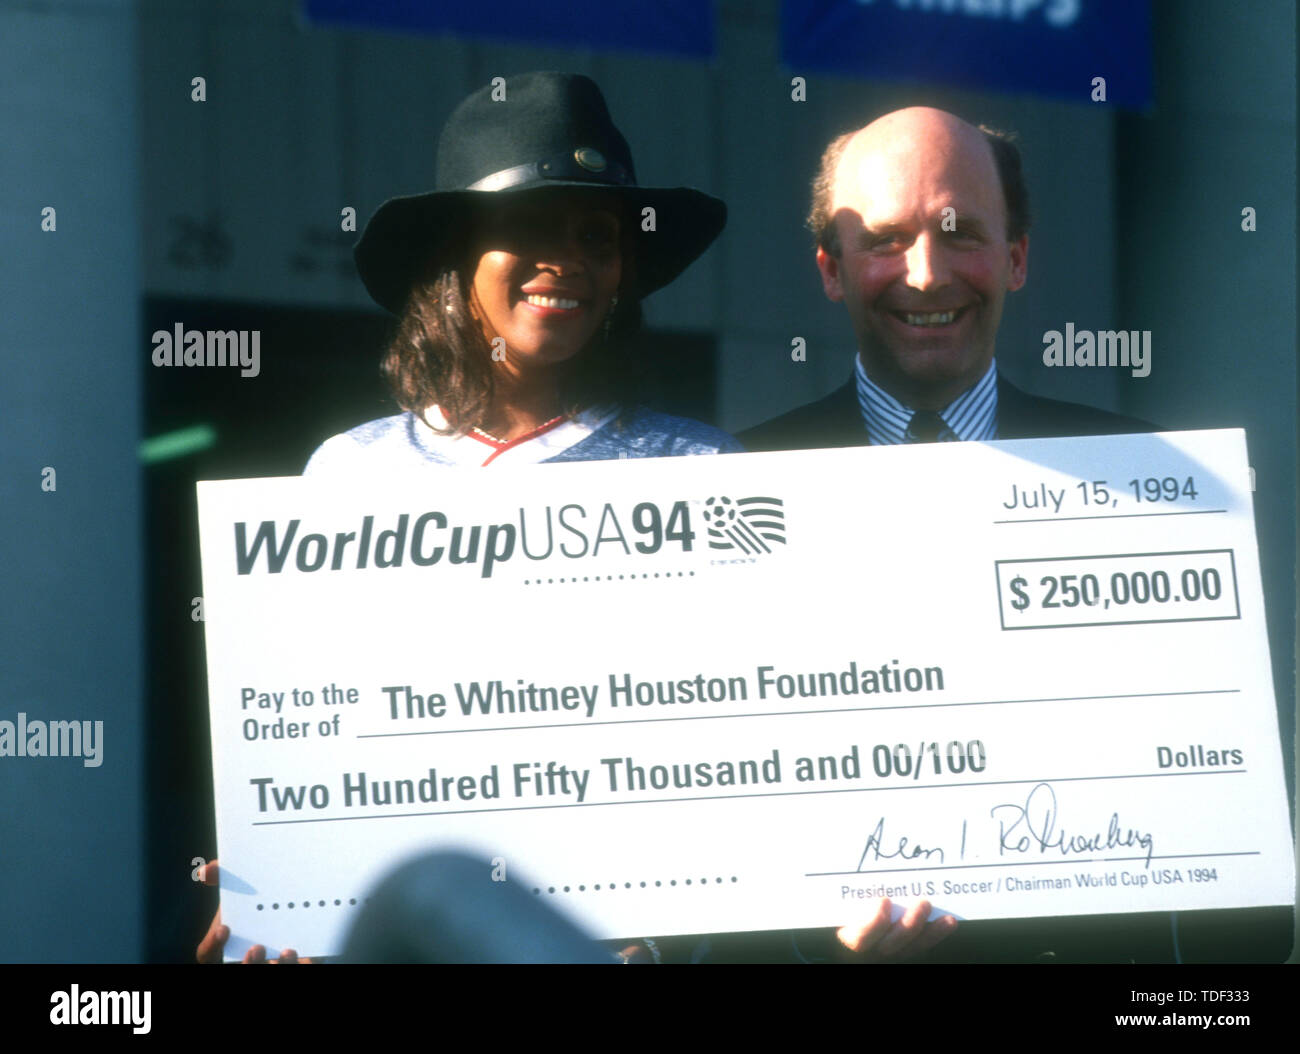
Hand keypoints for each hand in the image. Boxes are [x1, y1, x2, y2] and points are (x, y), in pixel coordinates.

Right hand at [195, 860, 308, 963]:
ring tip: (287, 951)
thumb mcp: (243, 890)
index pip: (208, 952)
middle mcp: (246, 958)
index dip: (213, 944)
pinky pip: (298, 967)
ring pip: (268, 969)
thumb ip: (225, 878)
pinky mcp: (294, 964)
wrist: (295, 902)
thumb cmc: (262, 900)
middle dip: (250, 963)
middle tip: (257, 948)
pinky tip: (306, 956)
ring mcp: (267, 963)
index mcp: (225, 942)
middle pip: (244, 967)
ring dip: (277, 965)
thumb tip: (205, 869)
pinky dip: (300, 964)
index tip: (223, 929)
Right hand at [835, 898, 956, 961]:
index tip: (884, 900)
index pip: (859, 939)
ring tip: (948, 919)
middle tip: (923, 903)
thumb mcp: (834, 899)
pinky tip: (949, 922)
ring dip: (931, 934)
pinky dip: (935, 934)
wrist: (845, 924)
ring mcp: (888, 951)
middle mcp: (869, 949)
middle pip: (890, 946)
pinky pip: (921, 946)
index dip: (873, 923)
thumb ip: (831, 886)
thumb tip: (828, 860)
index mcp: (848, 936)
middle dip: (909, 926)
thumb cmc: (837, 903)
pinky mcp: (904, 948)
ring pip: (910, 949)